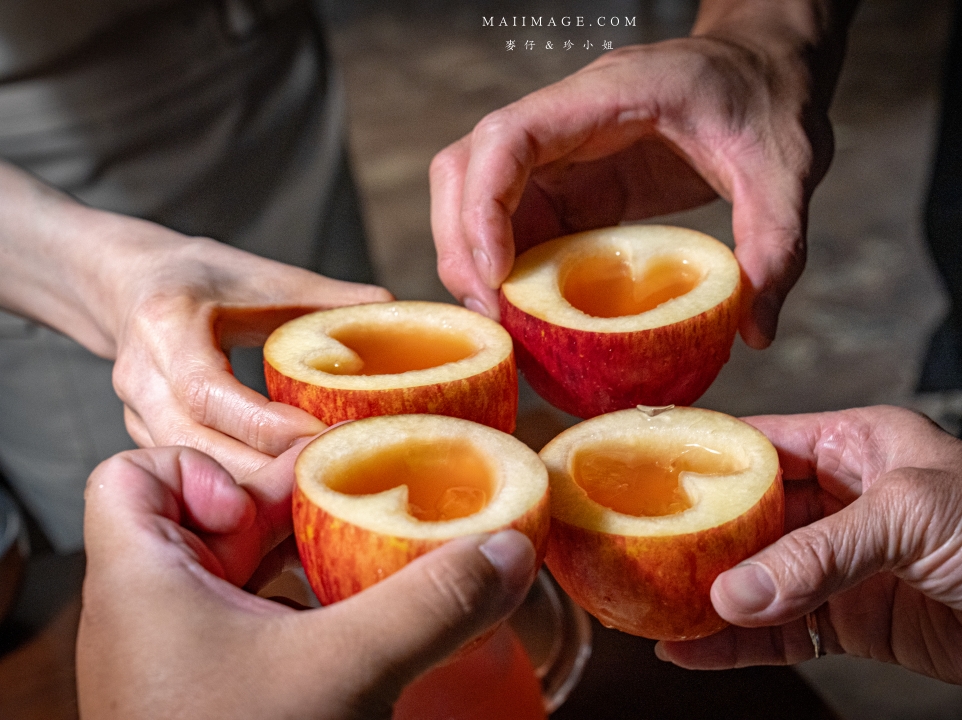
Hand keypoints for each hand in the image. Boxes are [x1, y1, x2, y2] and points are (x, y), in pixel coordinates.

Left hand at [77, 445, 535, 719]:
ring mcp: (177, 658)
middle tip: (342, 516)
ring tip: (350, 563)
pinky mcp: (209, 692)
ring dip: (292, 560)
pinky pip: (244, 622)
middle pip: (196, 514)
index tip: (268, 504)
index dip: (201, 468)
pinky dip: (294, 609)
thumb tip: (509, 550)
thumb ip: (429, 605)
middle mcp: (147, 613)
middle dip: (276, 510)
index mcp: (141, 583)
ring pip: (225, 572)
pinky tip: (342, 628)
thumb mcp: (346, 671)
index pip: (132, 475)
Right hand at [101, 218, 391, 478]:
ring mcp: (136, 415)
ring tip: (318, 500)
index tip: (321, 436)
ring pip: (195, 472)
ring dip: (254, 495)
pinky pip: (196, 478)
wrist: (128, 283)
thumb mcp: (265, 277)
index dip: (264, 424)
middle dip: (265, 473)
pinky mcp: (148, 441)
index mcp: (166, 326)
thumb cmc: (204, 278)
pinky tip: (289, 506)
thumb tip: (397, 311)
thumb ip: (329, 300)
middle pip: (198, 446)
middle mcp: (140, 377)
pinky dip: (242, 495)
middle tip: (333, 480)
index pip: (207, 391)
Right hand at [431, 3, 846, 346]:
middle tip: (491, 317)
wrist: (768, 71)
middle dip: (463, 242)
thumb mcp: (788, 170)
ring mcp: (565, 152)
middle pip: (468, 166)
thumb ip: (776, 245)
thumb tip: (756, 332)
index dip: (484, 206)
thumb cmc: (773, 101)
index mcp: (609, 96)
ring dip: (475, 258)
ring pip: (479, 194)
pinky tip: (530, 313)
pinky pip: (518, 222)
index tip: (497, 276)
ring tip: (502, 324)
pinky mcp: (575, 185)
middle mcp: (569, 119)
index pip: (508, 136)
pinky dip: (510, 268)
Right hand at [658, 406, 961, 698]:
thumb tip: (734, 593)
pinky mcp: (852, 621)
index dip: (700, 460)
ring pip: (757, 579)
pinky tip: (696, 652)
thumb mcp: (914, 516)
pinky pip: (782, 631)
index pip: (757, 445)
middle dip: (694, 539)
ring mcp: (843, 564)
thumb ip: (821, 553)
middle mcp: (840, 500)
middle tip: (636, 559)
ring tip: (652, 614)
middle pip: (745, 516)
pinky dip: (739, 644)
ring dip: (708, 599)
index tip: (638, 479)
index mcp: (852, 445)